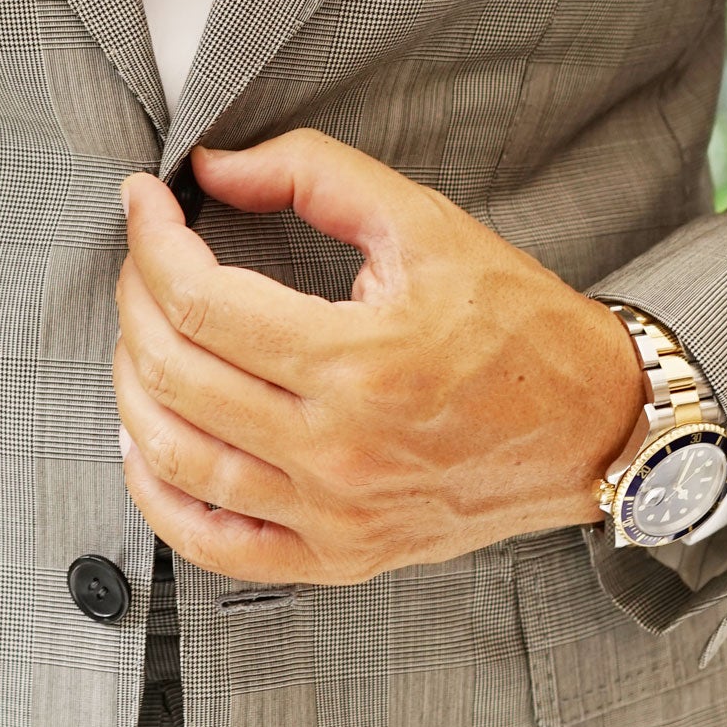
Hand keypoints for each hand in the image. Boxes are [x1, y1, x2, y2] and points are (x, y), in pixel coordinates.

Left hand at [113, 130, 646, 585]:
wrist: (594, 427)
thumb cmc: (519, 328)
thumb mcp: (425, 224)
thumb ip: (314, 175)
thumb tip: (214, 168)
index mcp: (361, 362)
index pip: (201, 300)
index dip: (151, 240)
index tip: (144, 204)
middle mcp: (340, 450)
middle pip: (176, 374)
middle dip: (135, 299)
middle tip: (144, 259)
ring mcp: (334, 515)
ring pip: (176, 458)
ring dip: (133, 386)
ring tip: (140, 335)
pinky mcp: (339, 558)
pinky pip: (214, 546)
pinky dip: (158, 497)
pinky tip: (146, 445)